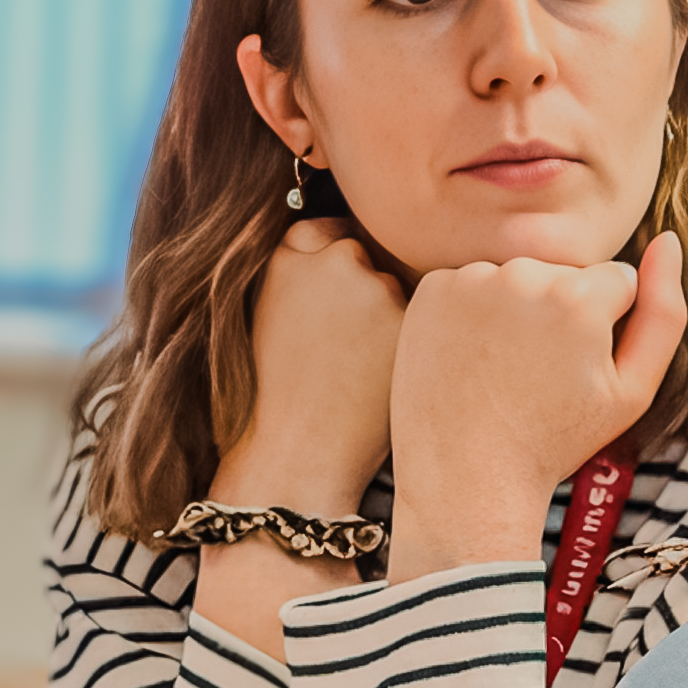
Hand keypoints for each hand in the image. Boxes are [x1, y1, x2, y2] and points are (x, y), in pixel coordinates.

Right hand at [210, 218, 403, 514]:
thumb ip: (301, 280)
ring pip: (393, 287)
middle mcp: (329, 259)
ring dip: (386, 318)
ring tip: (356, 372)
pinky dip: (406, 344)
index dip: (332, 263)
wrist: (296, 453)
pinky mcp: (406, 315)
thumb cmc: (275, 399)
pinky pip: (419, 317)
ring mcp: (371, 283)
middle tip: (345, 344)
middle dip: (360, 290)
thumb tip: (349, 256)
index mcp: (282, 257)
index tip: (334, 296)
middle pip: (362, 257)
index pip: (324, 234)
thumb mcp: (267, 320)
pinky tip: (378, 379)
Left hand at [386, 236, 683, 582]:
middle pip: (564, 274)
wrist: (466, 475)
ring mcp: (472, 279)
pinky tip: (473, 358)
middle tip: (538, 376)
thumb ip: (665, 313)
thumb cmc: (555, 439)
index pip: (616, 281)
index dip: (606, 328)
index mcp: (580, 297)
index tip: (578, 369)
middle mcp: (524, 274)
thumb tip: (669, 240)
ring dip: (517, 310)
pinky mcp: (432, 289)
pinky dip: (475, 313)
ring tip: (505, 370)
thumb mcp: (632, 391)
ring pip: (518, 277)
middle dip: (561, 313)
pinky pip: (473, 284)